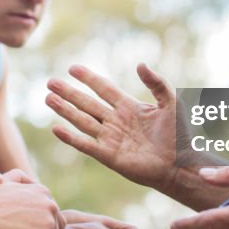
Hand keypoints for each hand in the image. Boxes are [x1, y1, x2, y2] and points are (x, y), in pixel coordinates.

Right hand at [46, 64, 178, 191]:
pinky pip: (86, 144)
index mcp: (129, 107)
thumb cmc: (179, 136)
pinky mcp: (109, 156)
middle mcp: (116, 121)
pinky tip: (56, 128)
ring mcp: (110, 138)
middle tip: (50, 82)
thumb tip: (140, 64)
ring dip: (65, 110)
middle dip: (68, 93)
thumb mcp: (171, 103)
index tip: (72, 68)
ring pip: (82, 120)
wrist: (181, 165)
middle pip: (87, 103)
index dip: (88, 78)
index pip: (103, 88)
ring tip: (48, 99)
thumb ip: (157, 83)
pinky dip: (71, 137)